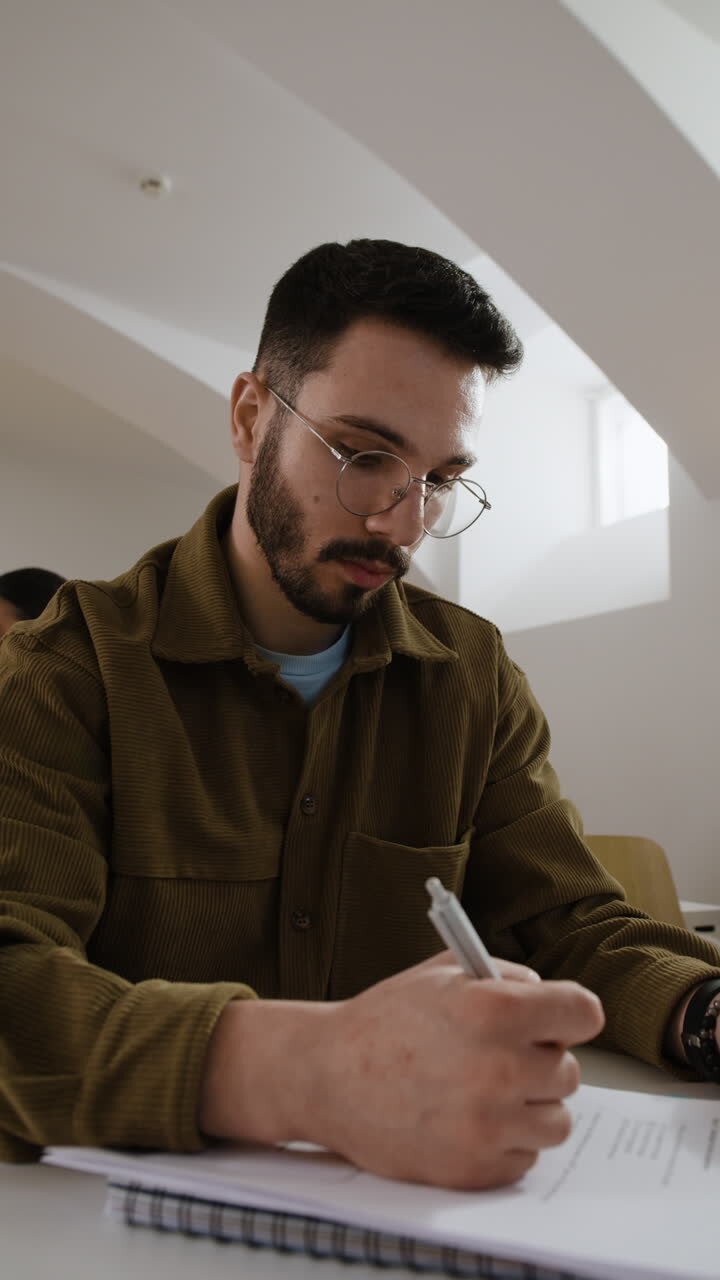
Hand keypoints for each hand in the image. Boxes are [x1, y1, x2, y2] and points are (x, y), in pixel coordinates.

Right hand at [199, 953, 603, 1190]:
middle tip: (502, 1057)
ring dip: (531, 1107)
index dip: (571, 1015)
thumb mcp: (444, 973)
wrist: (327, 1076)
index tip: (559, 1021)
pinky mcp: (474, 1167)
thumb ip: (506, 978)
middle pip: (569, 1071)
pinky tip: (470, 1120)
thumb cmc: (385, 1021)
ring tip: (488, 1092)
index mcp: (494, 1009)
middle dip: (541, 1061)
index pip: (585, 1013)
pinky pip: (526, 1157)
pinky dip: (506, 1142)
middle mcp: (499, 1068)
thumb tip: (551, 1001)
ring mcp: (488, 1124)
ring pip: (556, 1120)